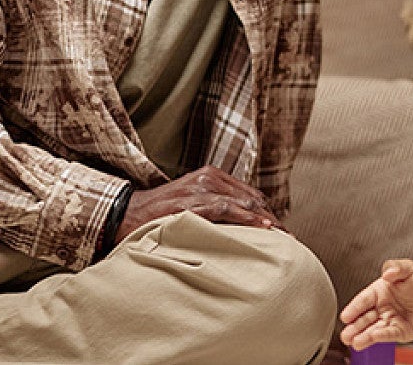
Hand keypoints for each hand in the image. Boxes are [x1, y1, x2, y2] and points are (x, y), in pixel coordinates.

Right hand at [116, 166, 281, 242]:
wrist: (125, 216)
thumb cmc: (159, 216)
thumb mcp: (191, 205)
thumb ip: (215, 209)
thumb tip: (242, 227)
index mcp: (211, 176)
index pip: (249, 194)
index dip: (266, 211)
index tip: (281, 229)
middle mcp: (209, 178)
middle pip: (251, 197)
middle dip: (271, 217)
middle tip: (287, 236)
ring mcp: (201, 188)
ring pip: (244, 202)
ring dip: (266, 220)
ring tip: (282, 236)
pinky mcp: (193, 202)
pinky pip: (228, 209)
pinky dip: (248, 218)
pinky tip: (263, 228)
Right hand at [339, 259, 412, 349]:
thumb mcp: (408, 268)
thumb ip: (396, 267)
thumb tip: (387, 273)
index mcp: (378, 292)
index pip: (363, 300)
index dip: (354, 308)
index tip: (345, 316)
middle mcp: (381, 308)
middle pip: (364, 318)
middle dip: (354, 327)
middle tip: (345, 335)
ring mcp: (389, 321)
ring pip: (373, 329)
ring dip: (363, 336)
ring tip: (353, 342)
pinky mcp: (399, 332)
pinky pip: (389, 334)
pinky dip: (380, 337)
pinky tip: (371, 339)